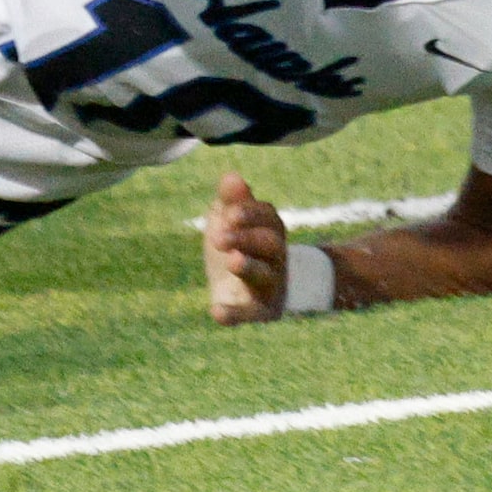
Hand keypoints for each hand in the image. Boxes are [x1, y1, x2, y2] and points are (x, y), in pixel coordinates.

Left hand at [202, 173, 288, 324]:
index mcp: (270, 230)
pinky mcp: (259, 311)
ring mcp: (269, 285)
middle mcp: (275, 257)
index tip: (229, 214)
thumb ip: (232, 200)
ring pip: (264, 275)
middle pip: (269, 244)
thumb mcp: (232, 221)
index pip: (267, 217)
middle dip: (246, 238)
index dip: (249, 214)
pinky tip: (216, 313)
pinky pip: (251, 314)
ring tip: (232, 261)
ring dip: (248, 267)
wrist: (251, 290)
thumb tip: (231, 176)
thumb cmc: (241, 247)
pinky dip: (234, 314)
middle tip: (217, 238)